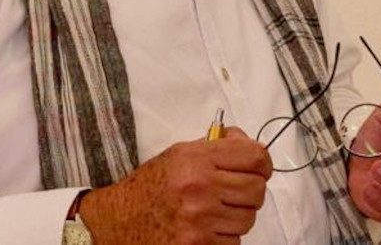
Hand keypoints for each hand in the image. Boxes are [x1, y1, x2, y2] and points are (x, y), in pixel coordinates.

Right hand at [80, 126, 272, 243]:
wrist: (116, 221)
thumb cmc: (152, 184)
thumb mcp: (181, 153)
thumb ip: (219, 146)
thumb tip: (250, 145)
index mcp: (197, 159)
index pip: (256, 157)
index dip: (264, 164)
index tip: (259, 170)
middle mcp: (200, 188)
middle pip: (257, 190)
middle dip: (250, 191)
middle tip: (234, 193)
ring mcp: (199, 220)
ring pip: (248, 218)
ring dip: (238, 216)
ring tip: (216, 212)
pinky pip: (234, 242)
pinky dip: (225, 237)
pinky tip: (207, 229)